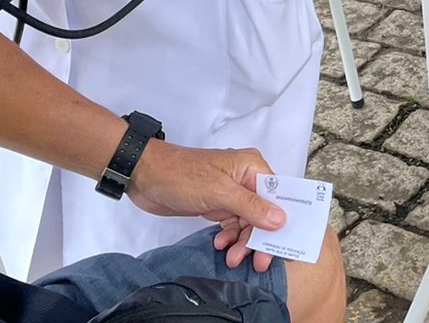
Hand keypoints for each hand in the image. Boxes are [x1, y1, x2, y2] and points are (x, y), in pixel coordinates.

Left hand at [127, 141, 285, 273]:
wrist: (146, 177)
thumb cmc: (181, 175)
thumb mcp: (219, 192)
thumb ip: (251, 206)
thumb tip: (280, 219)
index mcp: (252, 167)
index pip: (277, 196)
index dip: (282, 221)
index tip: (281, 246)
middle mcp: (245, 178)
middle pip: (264, 213)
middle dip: (260, 238)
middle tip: (258, 261)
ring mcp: (231, 192)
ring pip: (248, 222)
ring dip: (242, 241)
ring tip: (233, 258)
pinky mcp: (217, 204)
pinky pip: (233, 224)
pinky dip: (230, 237)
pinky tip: (221, 245)